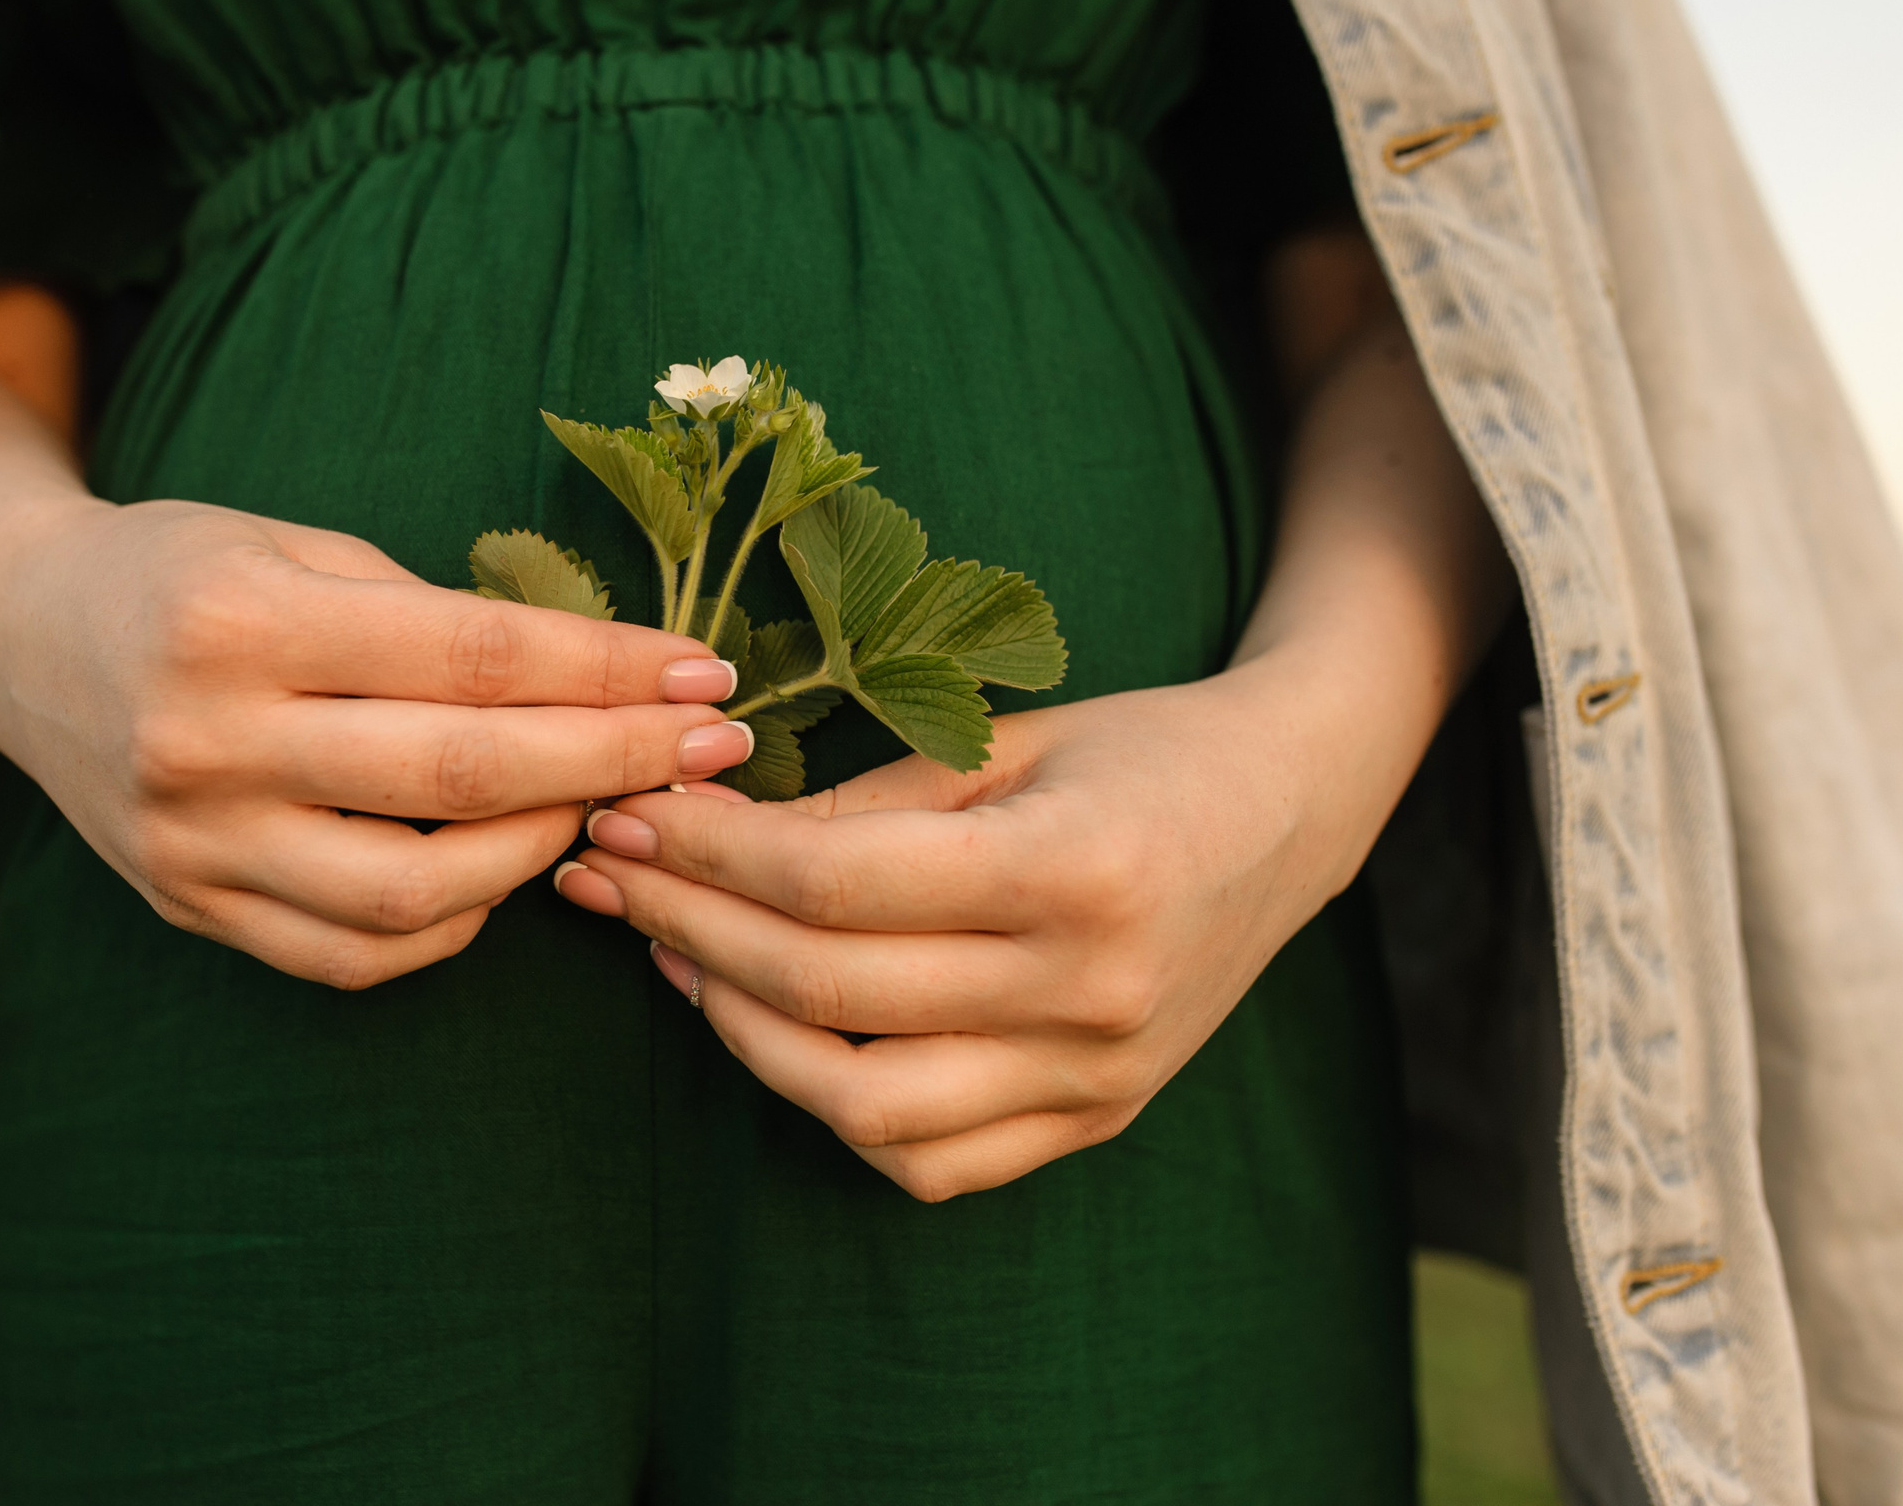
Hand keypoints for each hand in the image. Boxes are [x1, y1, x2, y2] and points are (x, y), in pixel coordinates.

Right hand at [0, 273, 757, 991]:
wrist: (18, 633)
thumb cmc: (184, 569)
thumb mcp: (297, 544)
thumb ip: (431, 617)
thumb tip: (601, 681)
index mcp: (242, 619)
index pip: (473, 657)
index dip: (607, 670)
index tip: (703, 675)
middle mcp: (208, 739)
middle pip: (462, 776)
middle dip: (612, 762)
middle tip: (711, 750)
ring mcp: (192, 841)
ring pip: (413, 895)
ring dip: (538, 856)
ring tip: (597, 807)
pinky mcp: (189, 908)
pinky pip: (351, 954)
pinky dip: (450, 922)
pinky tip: (499, 869)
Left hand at [553, 664, 1386, 1199]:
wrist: (1290, 812)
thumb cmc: (1140, 749)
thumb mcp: (1007, 741)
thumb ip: (864, 804)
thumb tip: (703, 836)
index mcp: (1075, 869)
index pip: (834, 885)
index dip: (707, 854)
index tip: (627, 815)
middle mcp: (1090, 990)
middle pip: (828, 994)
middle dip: (689, 928)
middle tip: (613, 875)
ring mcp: (1097, 1074)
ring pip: (864, 1107)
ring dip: (739, 1033)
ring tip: (678, 953)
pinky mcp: (1095, 1121)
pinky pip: (930, 1160)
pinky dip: (834, 1109)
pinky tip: (776, 1031)